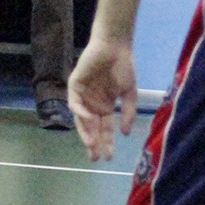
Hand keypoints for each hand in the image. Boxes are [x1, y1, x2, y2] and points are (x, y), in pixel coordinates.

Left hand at [68, 35, 137, 160]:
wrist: (115, 47)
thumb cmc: (123, 67)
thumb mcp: (129, 93)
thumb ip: (127, 112)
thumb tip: (125, 133)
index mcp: (105, 106)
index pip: (104, 129)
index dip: (106, 143)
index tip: (108, 157)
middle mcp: (93, 104)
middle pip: (91, 128)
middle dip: (93, 143)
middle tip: (95, 157)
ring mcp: (83, 96)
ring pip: (81, 119)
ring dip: (85, 131)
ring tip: (92, 144)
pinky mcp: (75, 85)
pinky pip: (75, 102)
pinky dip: (80, 112)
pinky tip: (89, 118)